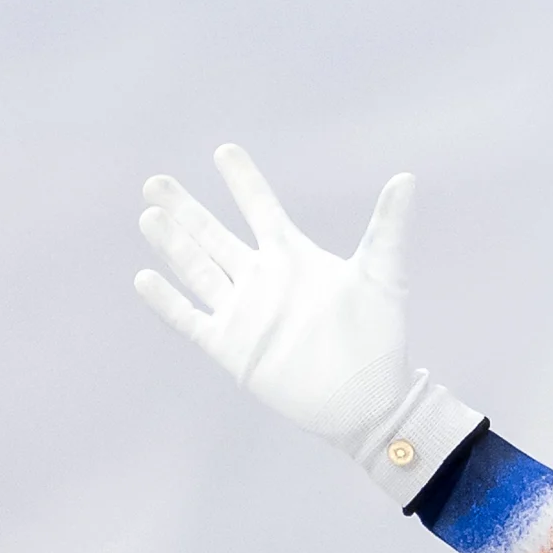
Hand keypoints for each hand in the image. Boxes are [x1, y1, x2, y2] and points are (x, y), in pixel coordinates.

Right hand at [133, 144, 476, 502]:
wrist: (368, 401)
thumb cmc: (379, 338)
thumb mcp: (384, 276)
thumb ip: (389, 227)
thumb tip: (407, 178)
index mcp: (293, 258)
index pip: (261, 209)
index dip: (244, 182)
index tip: (224, 151)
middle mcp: (263, 280)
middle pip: (214, 235)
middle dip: (186, 209)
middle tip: (156, 181)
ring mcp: (244, 313)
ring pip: (198, 269)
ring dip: (173, 244)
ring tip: (150, 214)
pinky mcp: (232, 347)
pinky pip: (191, 319)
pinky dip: (168, 301)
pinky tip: (145, 278)